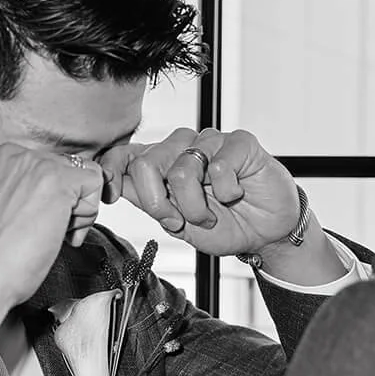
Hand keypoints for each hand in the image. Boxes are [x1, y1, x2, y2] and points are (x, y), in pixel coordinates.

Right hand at [0, 143, 107, 307]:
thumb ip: (19, 193)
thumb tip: (45, 197)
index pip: (43, 166)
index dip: (49, 198)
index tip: (39, 221)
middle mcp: (14, 155)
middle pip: (64, 168)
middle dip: (66, 201)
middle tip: (52, 231)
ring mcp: (36, 164)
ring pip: (82, 175)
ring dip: (78, 208)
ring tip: (58, 234)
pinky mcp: (58, 179)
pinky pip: (94, 181)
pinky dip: (89, 212)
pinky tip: (66, 233)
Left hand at [112, 128, 300, 257]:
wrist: (266, 234)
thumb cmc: (224, 226)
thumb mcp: (178, 223)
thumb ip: (148, 201)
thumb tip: (113, 184)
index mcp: (162, 163)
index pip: (125, 154)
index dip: (111, 170)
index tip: (109, 197)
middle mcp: (182, 147)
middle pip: (146, 164)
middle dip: (159, 204)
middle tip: (179, 222)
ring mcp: (210, 141)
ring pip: (181, 170)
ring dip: (196, 206)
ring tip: (211, 215)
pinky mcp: (239, 142)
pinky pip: (217, 166)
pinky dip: (226, 192)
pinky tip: (235, 194)